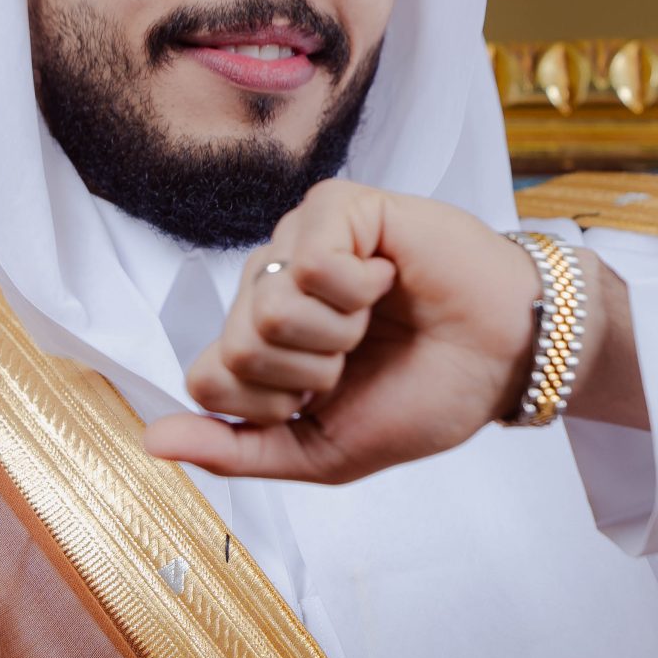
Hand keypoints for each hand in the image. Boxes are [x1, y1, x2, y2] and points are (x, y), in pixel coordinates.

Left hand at [142, 180, 545, 482]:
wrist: (505, 361)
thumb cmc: (422, 395)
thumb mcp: (321, 451)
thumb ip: (237, 450)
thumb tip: (152, 442)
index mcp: (259, 344)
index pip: (207, 379)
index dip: (271, 405)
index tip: (325, 397)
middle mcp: (268, 287)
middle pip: (238, 347)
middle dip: (311, 374)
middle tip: (358, 355)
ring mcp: (296, 242)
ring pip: (270, 308)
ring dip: (339, 333)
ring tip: (375, 316)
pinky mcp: (335, 207)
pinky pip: (312, 261)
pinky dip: (360, 289)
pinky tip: (388, 278)